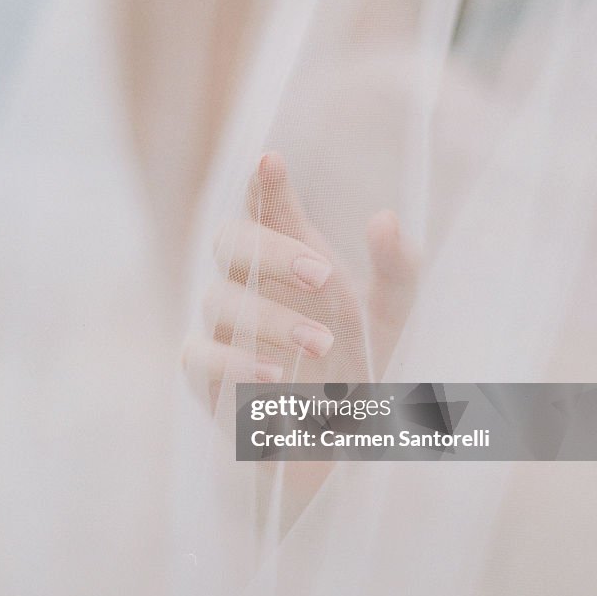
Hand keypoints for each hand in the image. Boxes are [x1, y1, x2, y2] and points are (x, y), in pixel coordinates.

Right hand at [183, 153, 416, 411]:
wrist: (333, 434)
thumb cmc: (356, 359)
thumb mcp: (391, 315)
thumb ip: (397, 269)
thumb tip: (384, 218)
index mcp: (288, 256)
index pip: (266, 207)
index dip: (263, 183)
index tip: (271, 160)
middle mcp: (249, 283)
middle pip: (231, 240)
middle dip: (273, 252)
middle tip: (323, 275)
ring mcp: (223, 325)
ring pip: (220, 299)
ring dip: (272, 319)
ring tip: (323, 344)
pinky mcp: (206, 373)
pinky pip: (199, 355)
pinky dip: (233, 360)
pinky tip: (274, 374)